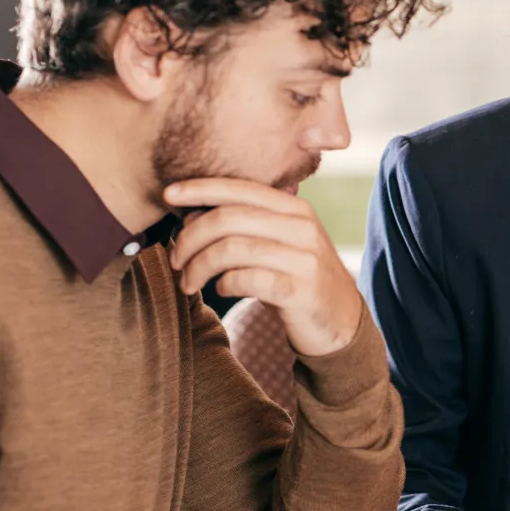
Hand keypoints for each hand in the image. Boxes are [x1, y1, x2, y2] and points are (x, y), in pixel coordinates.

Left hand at [164, 178, 362, 356]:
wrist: (340, 322)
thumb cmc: (296, 279)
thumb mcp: (280, 243)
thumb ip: (246, 226)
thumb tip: (190, 216)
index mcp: (295, 209)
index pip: (241, 189)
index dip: (201, 188)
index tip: (169, 195)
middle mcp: (302, 228)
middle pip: (230, 219)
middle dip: (191, 238)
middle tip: (175, 259)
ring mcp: (305, 259)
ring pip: (233, 250)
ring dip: (200, 266)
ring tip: (188, 282)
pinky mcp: (301, 291)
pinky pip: (248, 280)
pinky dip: (224, 285)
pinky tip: (221, 290)